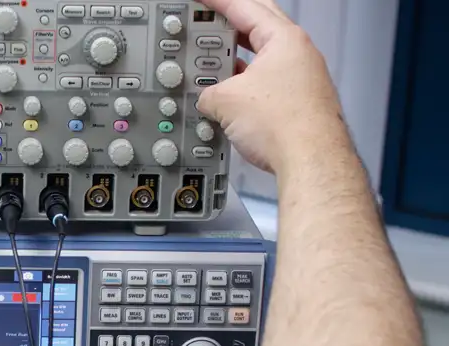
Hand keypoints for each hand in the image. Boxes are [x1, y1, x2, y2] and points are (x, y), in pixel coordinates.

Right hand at [196, 0, 348, 173]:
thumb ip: (209, 91)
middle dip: (230, 24)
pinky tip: (232, 98)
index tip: (203, 0)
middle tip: (208, 24)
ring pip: (262, 57)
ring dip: (236, 59)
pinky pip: (267, 83)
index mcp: (284, 39)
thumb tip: (206, 100)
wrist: (311, 162)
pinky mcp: (300, 102)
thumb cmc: (286, 127)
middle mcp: (299, 54)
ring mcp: (303, 78)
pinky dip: (246, 85)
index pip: (245, 6)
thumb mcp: (226, 101)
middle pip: (258, 27)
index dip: (217, 1)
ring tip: (213, 66)